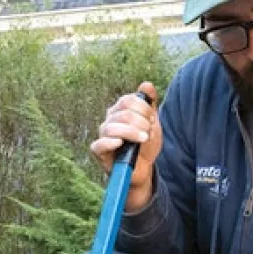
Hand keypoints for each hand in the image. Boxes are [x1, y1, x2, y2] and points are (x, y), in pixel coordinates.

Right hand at [91, 82, 161, 209]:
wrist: (144, 168)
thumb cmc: (145, 144)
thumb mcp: (152, 123)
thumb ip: (149, 104)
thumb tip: (147, 85)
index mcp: (120, 110)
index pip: (128, 100)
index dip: (143, 108)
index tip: (153, 119)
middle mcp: (109, 120)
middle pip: (123, 113)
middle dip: (141, 122)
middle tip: (150, 133)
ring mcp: (103, 135)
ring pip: (112, 127)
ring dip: (132, 132)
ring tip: (144, 139)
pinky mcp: (99, 152)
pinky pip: (99, 144)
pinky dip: (110, 142)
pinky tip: (120, 143)